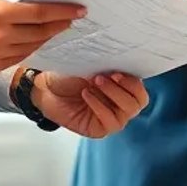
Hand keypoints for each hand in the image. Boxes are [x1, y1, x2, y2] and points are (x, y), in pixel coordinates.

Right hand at [0, 0, 85, 73]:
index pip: (42, 15)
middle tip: (72, 18)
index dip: (64, 12)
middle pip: (41, 33)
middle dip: (59, 25)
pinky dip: (28, 49)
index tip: (80, 10)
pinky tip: (33, 40)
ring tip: (54, 28)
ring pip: (31, 48)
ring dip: (45, 38)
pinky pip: (17, 59)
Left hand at [32, 71, 150, 137]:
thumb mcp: (91, 63)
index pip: (141, 88)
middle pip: (139, 101)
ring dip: (113, 95)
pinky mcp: (99, 128)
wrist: (45, 86)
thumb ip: (109, 64)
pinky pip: (111, 123)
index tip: (118, 70)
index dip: (134, 81)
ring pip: (128, 112)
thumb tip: (120, 56)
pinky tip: (87, 95)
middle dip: (126, 87)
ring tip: (94, 82)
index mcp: (123, 86)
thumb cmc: (69, 74)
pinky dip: (101, 107)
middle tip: (109, 75)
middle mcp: (120, 102)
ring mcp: (112, 116)